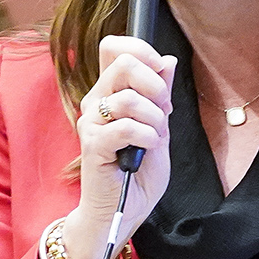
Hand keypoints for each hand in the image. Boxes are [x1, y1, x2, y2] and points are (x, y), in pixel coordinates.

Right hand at [65, 35, 176, 258]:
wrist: (123, 210)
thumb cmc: (138, 173)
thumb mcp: (159, 127)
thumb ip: (160, 95)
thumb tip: (168, 61)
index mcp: (109, 93)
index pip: (115, 47)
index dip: (143, 50)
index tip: (161, 75)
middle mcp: (95, 102)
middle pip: (123, 62)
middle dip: (154, 84)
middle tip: (164, 110)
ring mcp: (91, 122)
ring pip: (127, 97)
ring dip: (153, 117)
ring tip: (155, 137)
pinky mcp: (92, 145)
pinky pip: (125, 126)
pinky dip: (146, 136)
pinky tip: (148, 148)